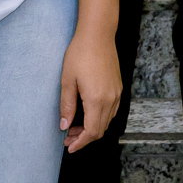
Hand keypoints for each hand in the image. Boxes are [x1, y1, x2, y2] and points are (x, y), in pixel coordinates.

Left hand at [59, 32, 123, 152]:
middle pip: (100, 130)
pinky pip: (111, 111)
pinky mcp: (118, 88)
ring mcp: (116, 94)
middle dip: (84, 138)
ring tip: (74, 127)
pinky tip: (87, 114)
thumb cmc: (80, 54)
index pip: (92, 132)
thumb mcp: (67, 80)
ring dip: (92, 129)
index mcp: (96, 99)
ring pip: (107, 121)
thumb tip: (64, 126)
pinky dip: (99, 118)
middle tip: (67, 138)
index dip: (80, 143)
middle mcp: (110, 99)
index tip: (69, 147)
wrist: (98, 35)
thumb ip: (67, 105)